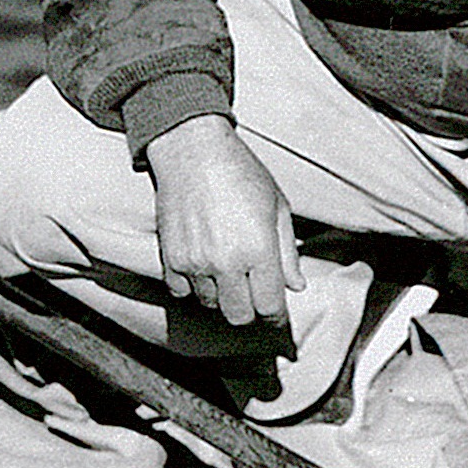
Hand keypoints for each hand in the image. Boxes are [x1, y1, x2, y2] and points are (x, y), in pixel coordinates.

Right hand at [141, 113, 304, 328]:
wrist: (193, 152)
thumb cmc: (242, 173)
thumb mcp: (277, 207)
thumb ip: (288, 253)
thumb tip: (297, 286)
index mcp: (258, 250)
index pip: (269, 306)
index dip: (276, 313)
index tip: (276, 309)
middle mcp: (226, 262)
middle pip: (239, 316)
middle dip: (250, 309)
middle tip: (253, 291)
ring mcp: (195, 262)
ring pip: (210, 305)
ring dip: (222, 294)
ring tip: (228, 267)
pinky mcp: (170, 258)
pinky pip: (182, 292)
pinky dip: (193, 285)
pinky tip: (203, 265)